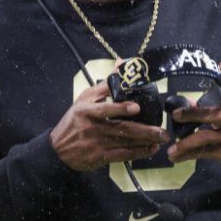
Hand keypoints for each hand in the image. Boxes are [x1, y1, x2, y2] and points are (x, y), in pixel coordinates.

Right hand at [50, 81, 170, 171]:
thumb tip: (121, 63)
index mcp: (88, 111)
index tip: (137, 107)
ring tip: (161, 139)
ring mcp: (97, 143)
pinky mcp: (100, 157)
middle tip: (162, 131)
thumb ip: (105, 84)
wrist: (57, 149)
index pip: (106, 109)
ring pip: (126, 143)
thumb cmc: (75, 120)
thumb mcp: (85, 99)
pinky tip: (150, 149)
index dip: (121, 108)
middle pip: (122, 129)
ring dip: (146, 142)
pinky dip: (138, 153)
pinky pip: (122, 155)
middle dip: (145, 131)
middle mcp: (93, 127)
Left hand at [166, 60, 220, 179]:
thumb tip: (189, 105)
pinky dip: (188, 155)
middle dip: (192, 114)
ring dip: (185, 143)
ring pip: (205, 137)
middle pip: (214, 114)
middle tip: (175, 114)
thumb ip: (217, 110)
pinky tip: (176, 157)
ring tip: (171, 149)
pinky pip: (204, 153)